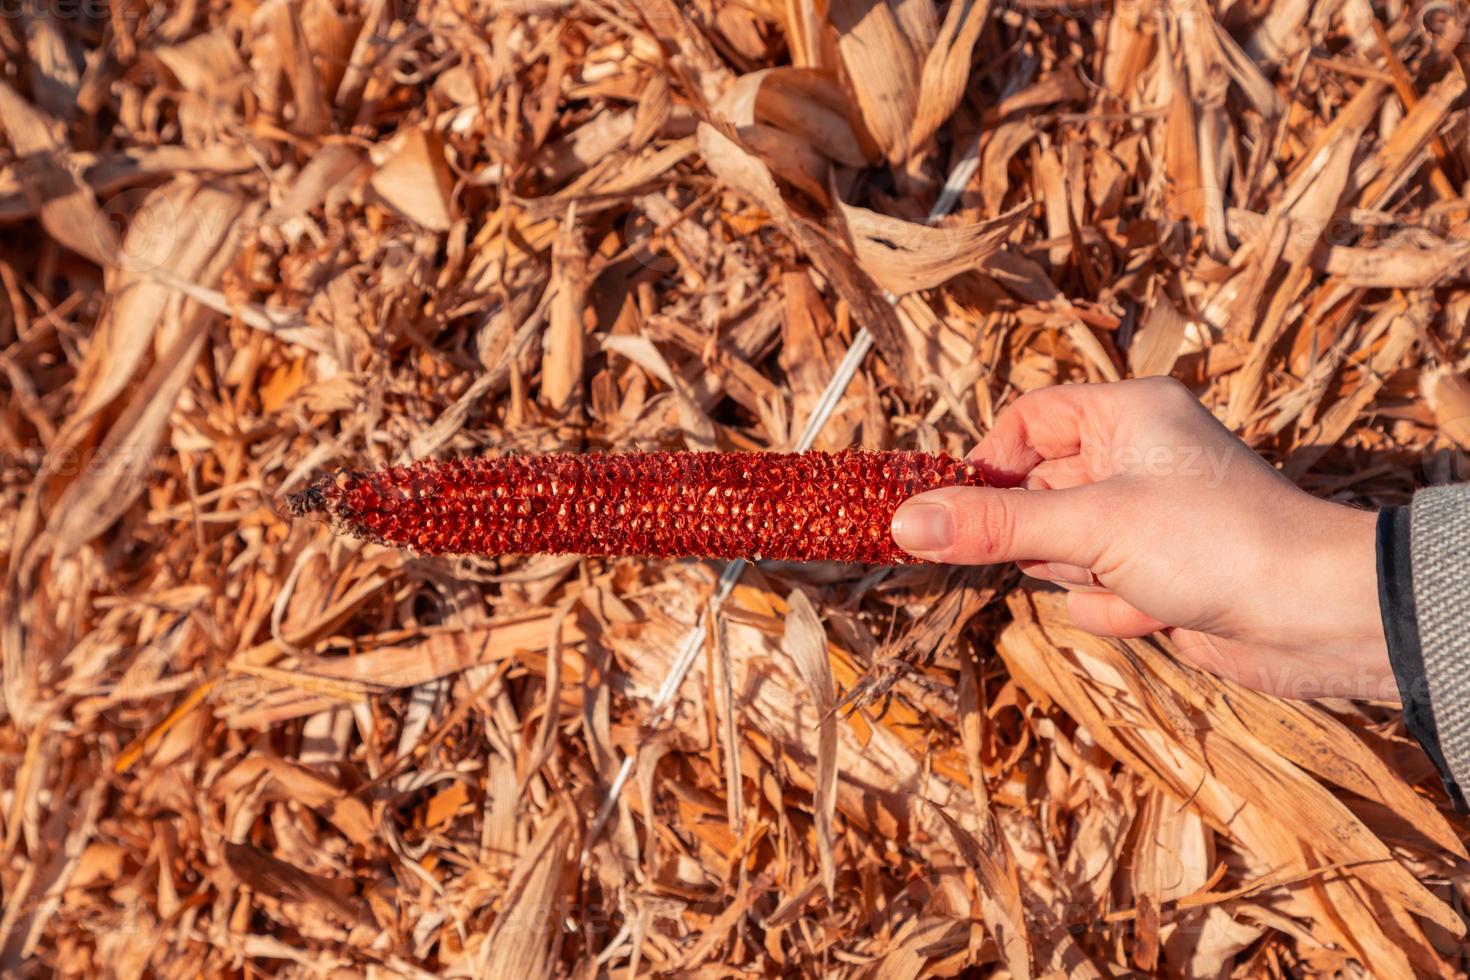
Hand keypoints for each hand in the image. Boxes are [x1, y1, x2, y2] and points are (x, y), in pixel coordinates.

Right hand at [890, 378, 1392, 700]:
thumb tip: (905, 522)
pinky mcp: (1155, 570)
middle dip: (1046, 537)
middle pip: (1034, 491)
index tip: (958, 511)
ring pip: (1058, 549)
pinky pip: (1093, 589)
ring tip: (1137, 577)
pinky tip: (1161, 608)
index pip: (1026, 421)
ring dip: (1084, 576)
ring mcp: (1144, 517)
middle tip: (1075, 551)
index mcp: (1126, 413)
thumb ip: (994, 526)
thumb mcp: (1091, 528)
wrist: (1315, 618)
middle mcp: (1134, 456)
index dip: (989, 465)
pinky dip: (1115, 606)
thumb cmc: (1219, 543)